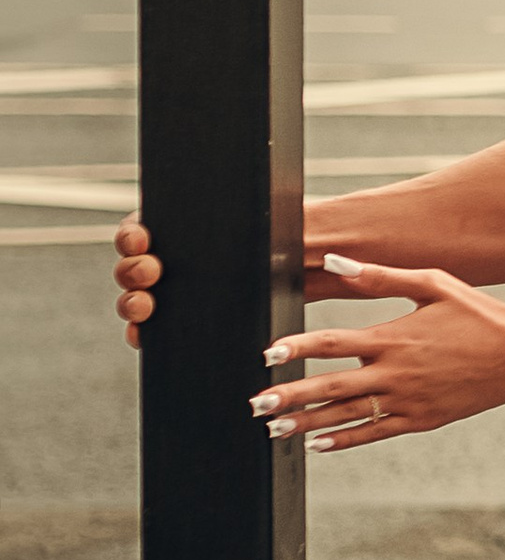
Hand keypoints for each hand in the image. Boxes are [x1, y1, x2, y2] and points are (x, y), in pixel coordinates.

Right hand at [117, 205, 353, 341]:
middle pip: (134, 265)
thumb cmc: (299, 234)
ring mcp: (180, 291)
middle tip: (150, 272)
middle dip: (132, 270)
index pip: (142, 227)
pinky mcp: (190, 320)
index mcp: (186, 226)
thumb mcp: (276, 222)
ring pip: (140, 298)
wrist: (317, 267)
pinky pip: (158, 330)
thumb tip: (264, 225)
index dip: (133, 234)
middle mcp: (176, 257)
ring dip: (133, 304)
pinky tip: (146, 339)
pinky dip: (146, 335)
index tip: (141, 239)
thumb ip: (265, 220)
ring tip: (146, 306)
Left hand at [249, 256, 504, 450]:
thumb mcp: (433, 284)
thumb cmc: (479, 315)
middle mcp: (395, 373)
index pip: (331, 343)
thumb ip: (381, 276)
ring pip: (347, 416)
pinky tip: (318, 444)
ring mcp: (408, 400)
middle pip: (329, 386)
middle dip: (289, 396)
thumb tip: (334, 263)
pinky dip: (345, 440)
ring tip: (274, 429)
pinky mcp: (422, 420)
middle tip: (256, 404)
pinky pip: (376, 432)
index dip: (296, 348)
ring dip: (307, 423)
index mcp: (393, 337)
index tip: (268, 355)